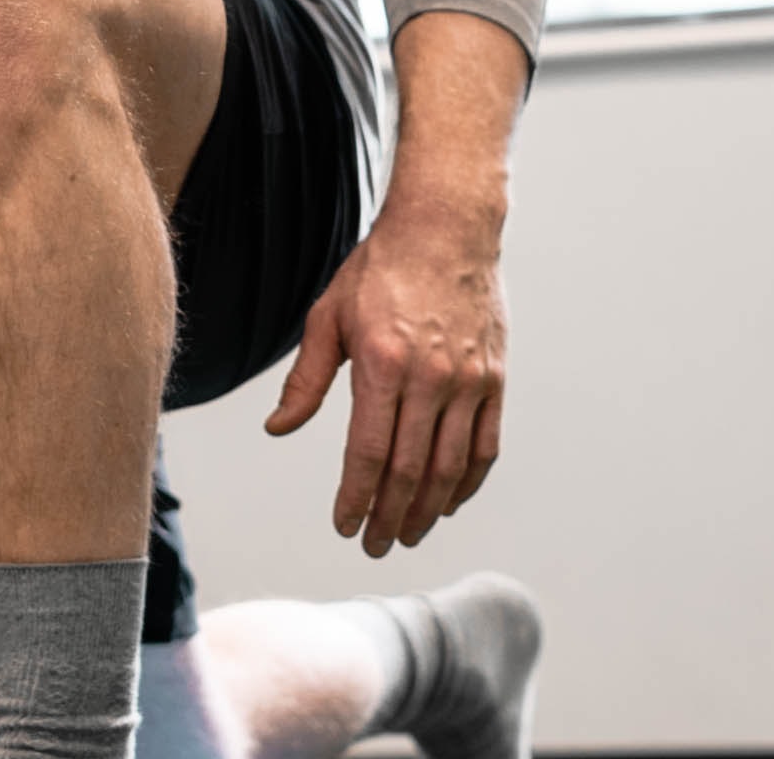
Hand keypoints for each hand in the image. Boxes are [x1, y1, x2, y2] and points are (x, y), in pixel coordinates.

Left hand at [264, 200, 506, 557]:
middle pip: (410, 471)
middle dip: (391, 517)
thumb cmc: (380, 270)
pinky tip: (448, 502)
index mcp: (384, 364)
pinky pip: (485, 447)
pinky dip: (467, 483)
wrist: (446, 229)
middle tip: (376, 545)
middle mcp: (431, 378)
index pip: (369, 453)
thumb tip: (279, 428)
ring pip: (451, 468)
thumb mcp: (328, 317)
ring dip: (428, 510)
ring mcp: (469, 381)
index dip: (357, 498)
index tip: (345, 525)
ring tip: (409, 533)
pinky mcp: (494, 380)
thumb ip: (306, 380)